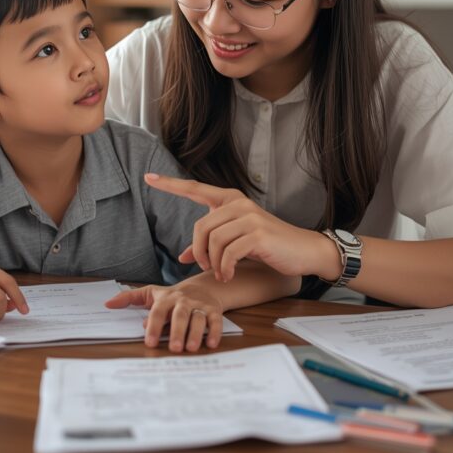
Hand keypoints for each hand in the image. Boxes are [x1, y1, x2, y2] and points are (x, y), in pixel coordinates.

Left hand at [105, 284, 223, 352]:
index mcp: (166, 298)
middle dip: (177, 331)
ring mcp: (199, 305)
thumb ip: (129, 298)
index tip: (149, 343)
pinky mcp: (213, 310)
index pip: (158, 311)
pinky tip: (212, 344)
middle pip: (180, 315)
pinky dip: (215, 332)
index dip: (153, 326)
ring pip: (198, 318)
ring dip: (195, 333)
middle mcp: (183, 301)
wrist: (202, 287)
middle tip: (174, 349)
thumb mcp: (150, 293)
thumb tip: (107, 304)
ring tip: (191, 349)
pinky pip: (215, 320)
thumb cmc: (172, 296)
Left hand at [145, 173, 329, 281]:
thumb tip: (183, 255)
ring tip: (221, 273)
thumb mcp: (236, 242)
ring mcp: (249, 216)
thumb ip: (210, 244)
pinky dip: (224, 268)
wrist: (303, 251)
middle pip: (200, 226)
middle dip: (199, 251)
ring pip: (212, 240)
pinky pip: (227, 252)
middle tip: (206, 267)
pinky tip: (229, 275)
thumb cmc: (269, 246)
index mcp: (231, 200)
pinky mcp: (257, 233)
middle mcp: (238, 203)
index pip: (194, 189)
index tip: (148, 177)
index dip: (170, 184)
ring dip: (213, 263)